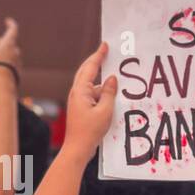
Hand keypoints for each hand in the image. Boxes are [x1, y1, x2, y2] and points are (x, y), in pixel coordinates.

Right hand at [0, 18, 20, 89]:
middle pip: (6, 43)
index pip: (13, 29)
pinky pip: (7, 64)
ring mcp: (17, 61)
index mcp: (9, 44)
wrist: (3, 88)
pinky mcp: (16, 71)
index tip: (7, 21)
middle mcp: (15, 51)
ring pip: (5, 54)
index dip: (10, 23)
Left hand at [62, 42, 116, 160]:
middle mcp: (77, 93)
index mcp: (81, 90)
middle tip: (108, 53)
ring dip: (103, 82)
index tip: (105, 45)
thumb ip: (109, 93)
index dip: (99, 55)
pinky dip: (102, 93)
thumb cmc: (90, 131)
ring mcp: (78, 101)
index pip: (90, 67)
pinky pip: (93, 95)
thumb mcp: (105, 111)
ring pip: (92, 85)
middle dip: (97, 62)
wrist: (77, 149)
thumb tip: (112, 79)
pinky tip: (112, 97)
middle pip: (87, 72)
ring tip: (117, 79)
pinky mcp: (81, 108)